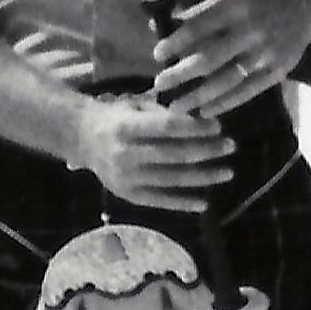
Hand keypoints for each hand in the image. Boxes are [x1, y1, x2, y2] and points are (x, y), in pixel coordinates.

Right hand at [71, 91, 232, 212]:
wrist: (80, 139)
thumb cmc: (114, 118)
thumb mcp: (132, 106)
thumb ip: (162, 115)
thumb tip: (200, 122)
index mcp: (124, 128)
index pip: (168, 128)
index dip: (196, 127)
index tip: (218, 126)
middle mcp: (124, 154)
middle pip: (174, 154)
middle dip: (207, 150)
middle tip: (230, 145)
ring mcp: (126, 178)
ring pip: (172, 179)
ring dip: (203, 176)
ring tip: (227, 172)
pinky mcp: (128, 194)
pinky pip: (160, 200)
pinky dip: (183, 203)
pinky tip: (204, 203)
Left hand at [150, 0, 310, 113]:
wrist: (308, 5)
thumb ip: (203, 11)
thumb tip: (172, 23)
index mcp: (235, 9)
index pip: (198, 29)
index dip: (175, 43)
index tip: (157, 55)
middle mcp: (250, 32)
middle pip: (209, 59)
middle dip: (180, 74)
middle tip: (158, 86)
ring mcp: (266, 55)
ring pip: (227, 80)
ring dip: (198, 96)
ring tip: (176, 107)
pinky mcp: (278, 71)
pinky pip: (248, 92)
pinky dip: (225, 103)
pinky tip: (205, 112)